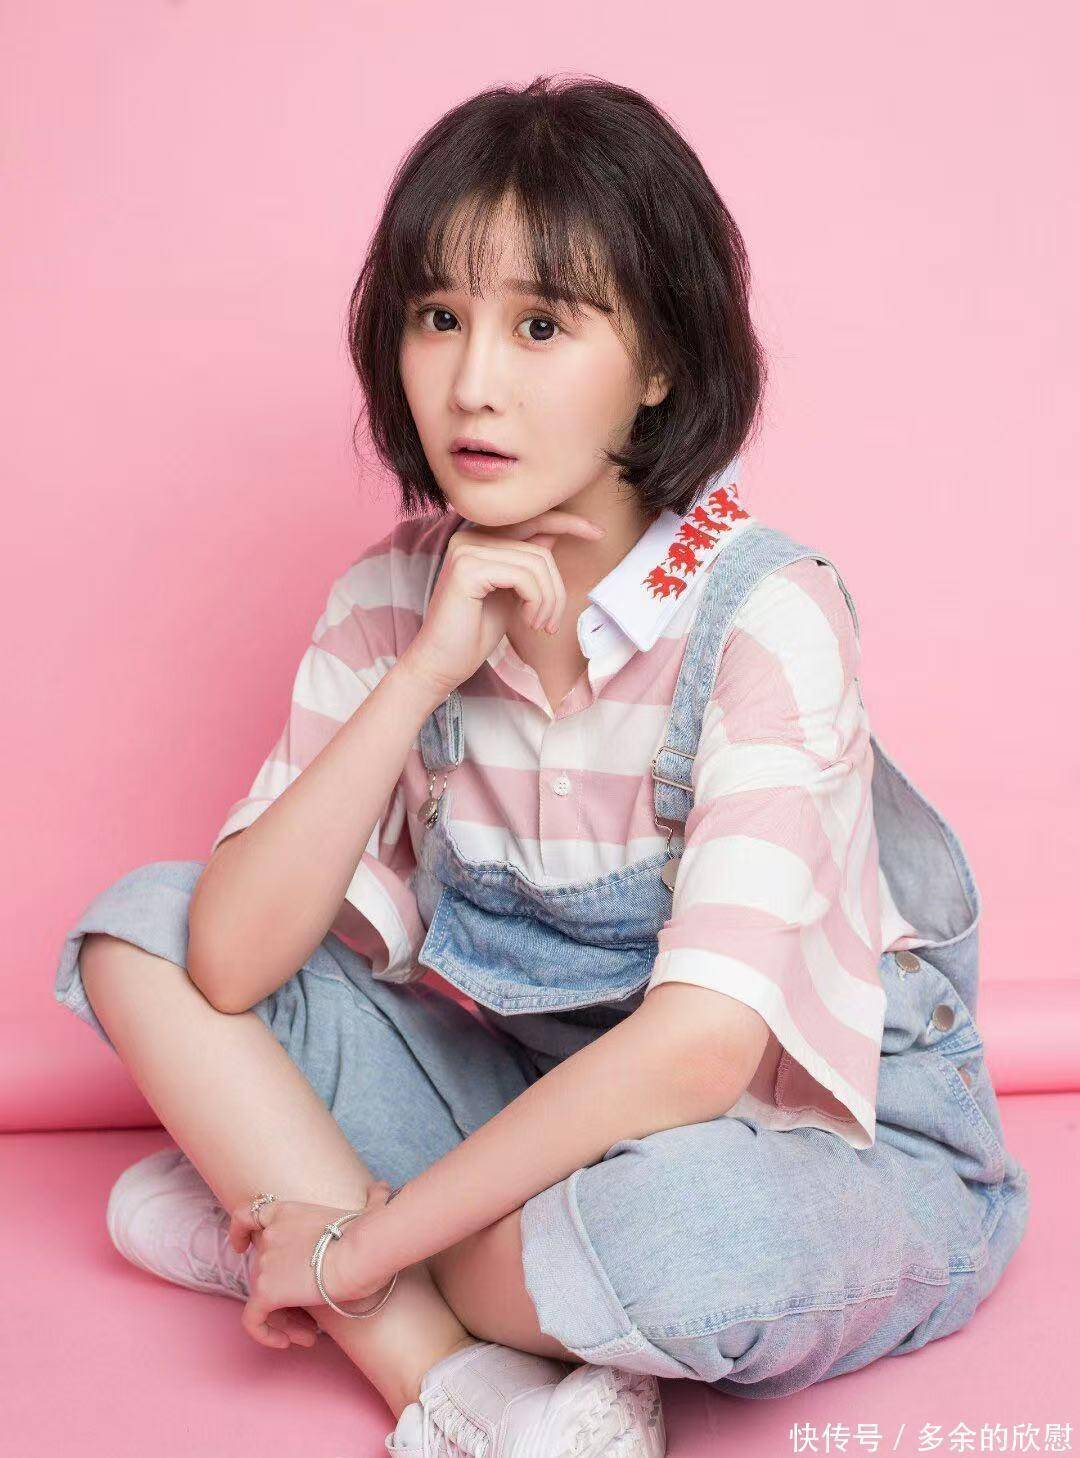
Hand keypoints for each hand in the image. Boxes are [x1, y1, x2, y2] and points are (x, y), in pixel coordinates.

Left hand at [226, 1180, 394, 1348]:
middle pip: (261, 1270)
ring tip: (308, 1335)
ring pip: (261, 1298)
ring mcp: (264, 1261)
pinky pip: (252, 1319)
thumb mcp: (368, 1211)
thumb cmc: (369, 1235)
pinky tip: (288, 1342)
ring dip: (283, 1319)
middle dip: (281, 1296)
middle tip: (306, 1319)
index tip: (241, 1247)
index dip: (239, 1232)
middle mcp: (269, 1234)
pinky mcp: (265, 1291)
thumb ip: (372, 1200)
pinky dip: (265, 1333)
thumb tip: (383, 1188)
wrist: (360, 1253)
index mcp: (287, 1212)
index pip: (248, 1215)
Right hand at [398, 510, 605, 699]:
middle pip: (540, 548)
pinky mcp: (467, 569)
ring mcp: (466, 550)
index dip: (568, 522)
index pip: (531, 519)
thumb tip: (553, 533)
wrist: (442, 663)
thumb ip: (526, 562)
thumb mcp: (511, 592)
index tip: (597, 533)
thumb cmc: (474, 633)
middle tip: (549, 622)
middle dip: (556, 589)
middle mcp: (469, 537)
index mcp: (478, 539)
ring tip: (539, 624)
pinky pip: (524, 576)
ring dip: (548, 600)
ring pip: (537, 563)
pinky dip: (536, 601)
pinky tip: (527, 620)